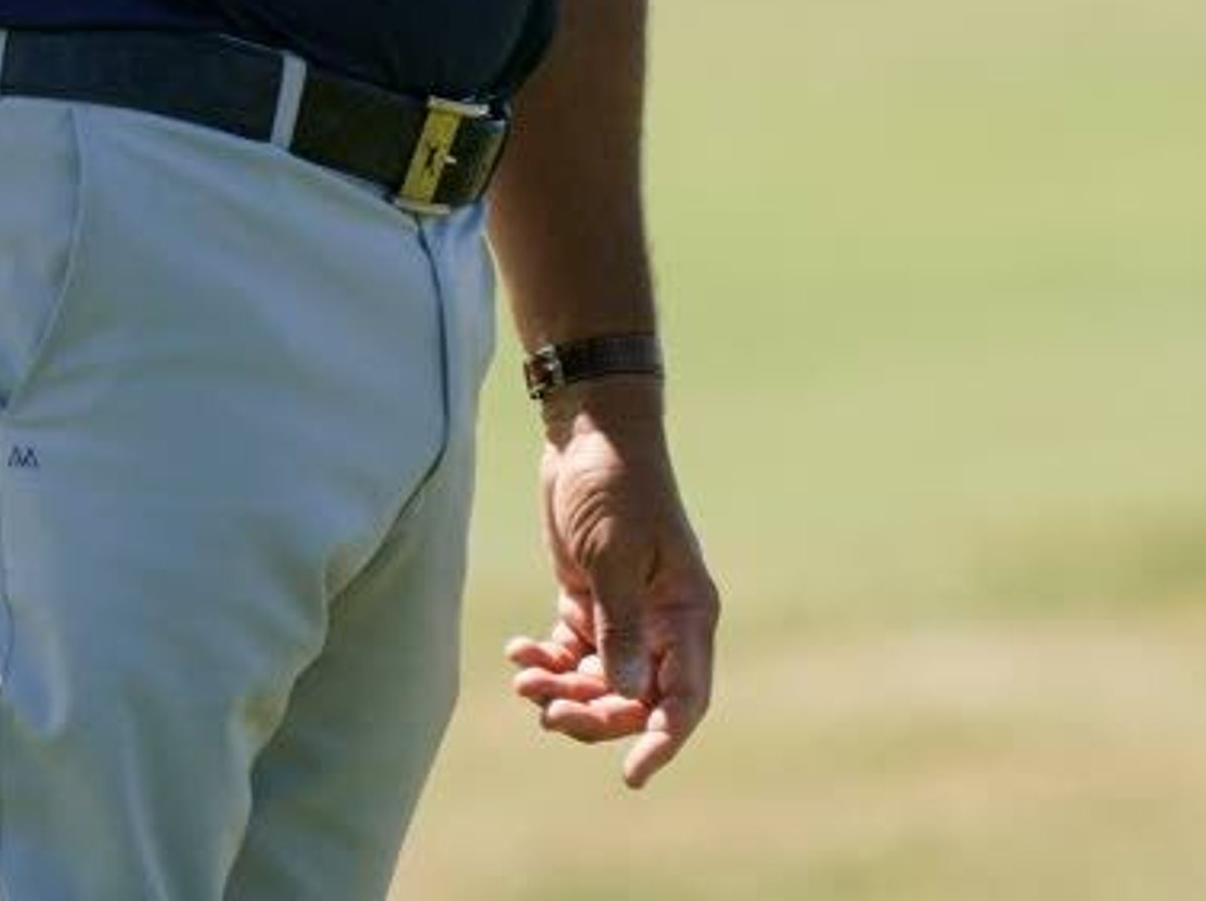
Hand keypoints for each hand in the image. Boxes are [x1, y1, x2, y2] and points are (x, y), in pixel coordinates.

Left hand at [507, 394, 719, 785]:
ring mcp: (627, 614)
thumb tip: (624, 698)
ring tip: (523, 677)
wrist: (587, 431)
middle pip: (635, 700)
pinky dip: (548, 661)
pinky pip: (573, 654)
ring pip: (601, 683)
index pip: (684, 698)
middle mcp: (663, 623)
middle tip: (547, 712)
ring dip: (563, 691)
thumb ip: (618, 628)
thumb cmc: (613, 486)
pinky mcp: (591, 601)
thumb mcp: (613, 557)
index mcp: (687, 614)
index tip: (631, 775)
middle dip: (593, 715)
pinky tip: (518, 652)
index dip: (662, 741)